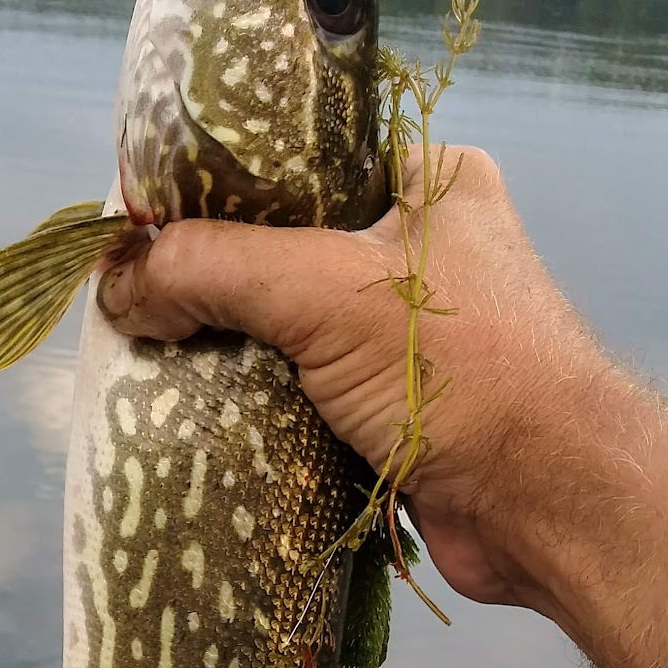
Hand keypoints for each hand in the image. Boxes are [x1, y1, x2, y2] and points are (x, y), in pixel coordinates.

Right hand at [98, 147, 614, 613]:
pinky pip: (298, 392)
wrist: (550, 508)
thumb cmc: (464, 372)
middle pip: (279, 247)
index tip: (138, 215)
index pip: (297, 159)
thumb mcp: (326, 290)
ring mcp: (406, 336)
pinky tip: (191, 407)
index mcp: (428, 181)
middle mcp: (422, 249)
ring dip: (226, 348)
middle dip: (210, 276)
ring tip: (144, 349)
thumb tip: (118, 282)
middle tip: (130, 291)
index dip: (214, 186)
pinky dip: (252, 403)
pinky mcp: (390, 411)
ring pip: (284, 327)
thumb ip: (214, 268)